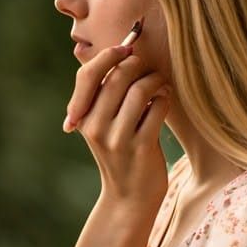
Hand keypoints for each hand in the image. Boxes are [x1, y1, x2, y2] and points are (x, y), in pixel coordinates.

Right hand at [63, 44, 170, 211]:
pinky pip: (157, 107)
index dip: (108, 56)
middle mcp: (95, 127)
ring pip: (138, 90)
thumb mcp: (102, 127)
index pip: (87, 75)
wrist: (128, 198)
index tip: (127, 48)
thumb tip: (123, 51)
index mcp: (83, 118)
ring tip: (160, 85)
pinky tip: (164, 101)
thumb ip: (105, 96)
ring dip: (155, 81)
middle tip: (149, 70)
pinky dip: (164, 99)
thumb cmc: (120, 154)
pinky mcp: (141, 147)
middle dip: (138, 66)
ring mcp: (117, 138)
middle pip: (117, 77)